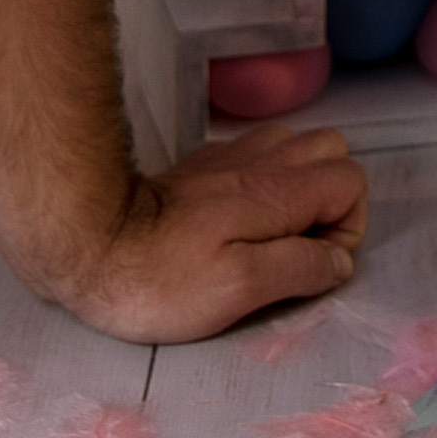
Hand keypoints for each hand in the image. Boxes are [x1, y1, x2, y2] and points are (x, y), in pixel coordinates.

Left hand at [62, 126, 369, 343]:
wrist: (86, 242)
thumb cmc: (160, 279)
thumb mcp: (239, 291)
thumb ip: (300, 269)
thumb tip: (336, 262)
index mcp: (277, 192)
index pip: (351, 184)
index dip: (346, 229)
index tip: (310, 266)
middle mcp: (261, 162)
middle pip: (332, 152)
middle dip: (330, 200)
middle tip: (298, 247)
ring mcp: (229, 157)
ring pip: (295, 146)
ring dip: (300, 186)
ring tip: (272, 233)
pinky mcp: (200, 166)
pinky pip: (256, 154)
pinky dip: (264, 181)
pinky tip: (235, 220)